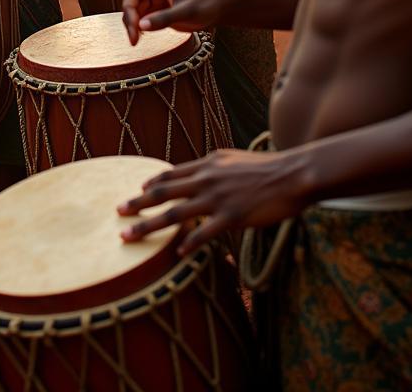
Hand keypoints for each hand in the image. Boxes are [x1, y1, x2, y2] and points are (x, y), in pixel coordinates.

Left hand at [116, 148, 311, 255]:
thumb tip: (201, 172)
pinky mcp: (232, 216)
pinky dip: (189, 242)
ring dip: (148, 226)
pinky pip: (204, 233)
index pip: (171, 174)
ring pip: (173, 214)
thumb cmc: (268, 168)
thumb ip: (214, 167)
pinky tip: (176, 252)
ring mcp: (217, 198)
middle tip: (118, 212)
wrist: (293, 174)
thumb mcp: (233, 159)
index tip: (137, 190)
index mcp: (207, 164)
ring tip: (128, 236)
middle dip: (138, 204)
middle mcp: (206, 179)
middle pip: (163, 193)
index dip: (152, 183)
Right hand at [121, 0, 222, 44]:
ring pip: (134, 13)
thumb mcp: (186, 12)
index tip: (134, 26)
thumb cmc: (207, 5)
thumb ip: (163, 18)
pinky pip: (142, 20)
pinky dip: (139, 29)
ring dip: (132, 26)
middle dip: (129, 20)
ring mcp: (155, 3)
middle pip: (130, 4)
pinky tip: (141, 38)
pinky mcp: (159, 14)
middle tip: (133, 40)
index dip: (128, 8)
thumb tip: (140, 26)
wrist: (220, 9)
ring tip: (136, 41)